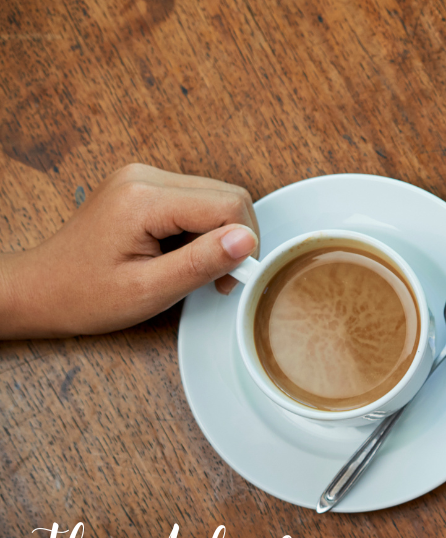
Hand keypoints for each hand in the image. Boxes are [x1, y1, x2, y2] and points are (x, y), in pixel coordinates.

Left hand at [0, 163, 258, 338]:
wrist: (41, 289)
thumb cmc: (84, 294)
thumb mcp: (149, 290)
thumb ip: (201, 262)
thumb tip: (246, 239)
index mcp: (143, 198)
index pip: (228, 205)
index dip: (241, 245)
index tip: (229, 279)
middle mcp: (143, 177)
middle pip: (226, 196)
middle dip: (232, 239)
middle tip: (216, 278)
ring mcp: (141, 178)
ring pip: (214, 197)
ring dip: (216, 235)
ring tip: (191, 268)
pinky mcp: (143, 187)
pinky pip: (194, 200)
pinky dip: (199, 230)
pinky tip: (179, 254)